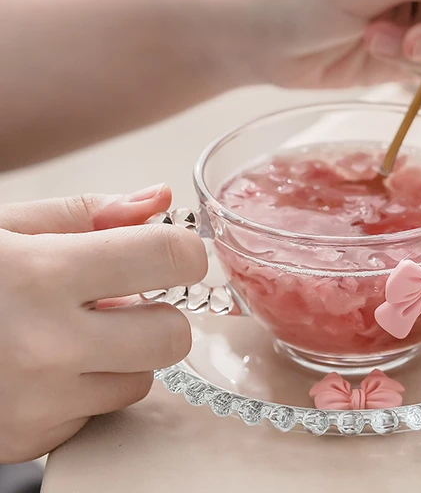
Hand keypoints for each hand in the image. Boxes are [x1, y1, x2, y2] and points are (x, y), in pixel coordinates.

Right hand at [0, 185, 206, 461]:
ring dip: (122, 354)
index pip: (170, 259)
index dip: (184, 252)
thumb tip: (159, 198)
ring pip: (140, 380)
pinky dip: (85, 388)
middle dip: (159, 312)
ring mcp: (36, 404)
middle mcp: (44, 347)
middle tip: (121, 297)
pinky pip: (97, 413)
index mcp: (42, 275)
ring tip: (71, 331)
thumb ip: (90, 212)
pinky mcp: (26, 441)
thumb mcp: (8, 226)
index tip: (175, 253)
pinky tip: (44, 366)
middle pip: (171, 335)